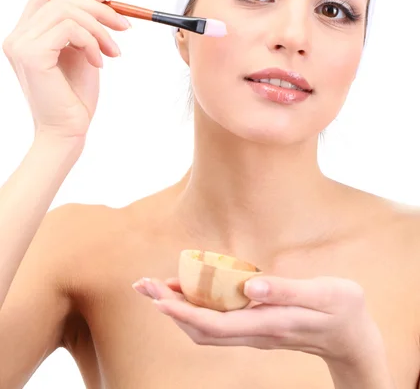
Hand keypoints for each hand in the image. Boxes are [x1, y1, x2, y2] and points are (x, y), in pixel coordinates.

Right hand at [3, 0, 130, 139]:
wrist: (67, 131)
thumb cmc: (75, 95)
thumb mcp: (85, 46)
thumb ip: (85, 15)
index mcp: (27, 32)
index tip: (111, 3)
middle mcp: (17, 34)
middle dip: (98, 5)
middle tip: (124, 26)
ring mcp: (20, 44)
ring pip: (67, 10)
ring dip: (100, 29)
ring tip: (114, 52)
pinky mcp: (31, 55)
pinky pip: (69, 29)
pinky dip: (92, 42)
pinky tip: (99, 62)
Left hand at [133, 274, 382, 364]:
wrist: (353, 336)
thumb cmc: (342, 309)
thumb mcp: (324, 295)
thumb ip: (286, 291)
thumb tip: (249, 287)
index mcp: (268, 324)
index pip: (215, 325)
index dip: (183, 313)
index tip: (157, 299)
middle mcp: (255, 333)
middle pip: (201, 329)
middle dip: (169, 309)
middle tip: (142, 285)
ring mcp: (254, 332)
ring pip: (206, 327)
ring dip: (178, 308)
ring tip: (156, 285)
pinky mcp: (256, 325)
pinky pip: (218, 320)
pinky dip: (197, 306)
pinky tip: (189, 288)